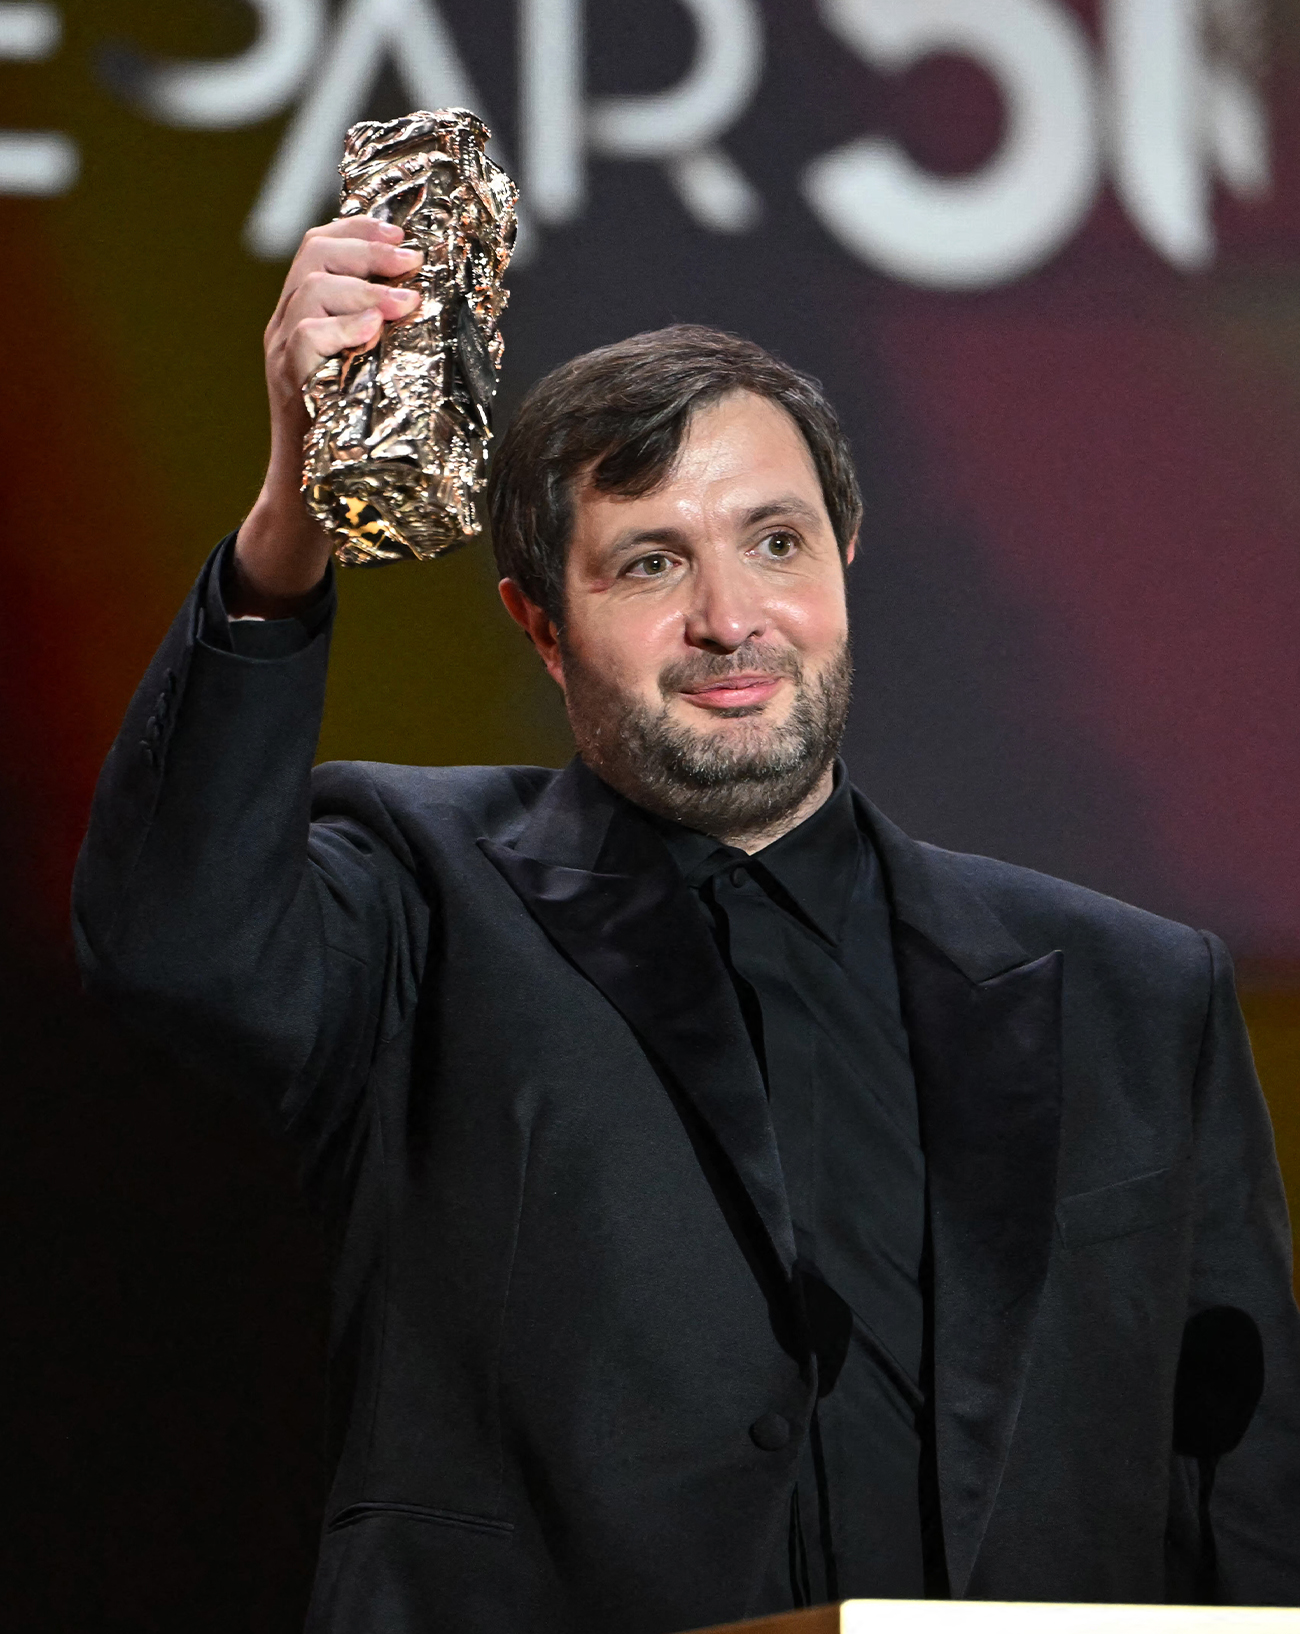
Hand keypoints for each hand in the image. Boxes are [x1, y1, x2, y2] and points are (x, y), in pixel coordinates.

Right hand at [231, 218, 423, 615]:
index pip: (321, 245)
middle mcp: (289, 324)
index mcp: (309, 313)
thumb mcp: (381, 379)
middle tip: (412, 262)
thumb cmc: (358, 442)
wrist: (312, 499)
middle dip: (369, 248)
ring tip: (406, 305)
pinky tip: (374, 334)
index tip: (404, 231)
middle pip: (314, 254)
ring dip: (366, 290)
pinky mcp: (289, 384)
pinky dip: (342, 329)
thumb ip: (402, 342)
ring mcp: (283, 352)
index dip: (361, 227)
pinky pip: (305, 339)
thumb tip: (470, 315)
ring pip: (310, 290)